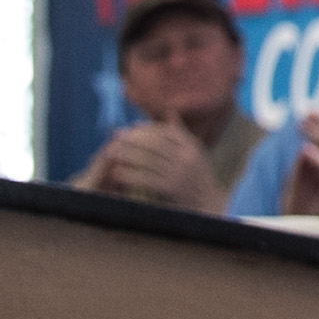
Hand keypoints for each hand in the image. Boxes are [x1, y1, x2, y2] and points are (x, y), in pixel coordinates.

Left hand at [81, 121, 224, 213]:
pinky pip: (145, 178)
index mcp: (192, 146)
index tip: (131, 127)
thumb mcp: (195, 154)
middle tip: (115, 137)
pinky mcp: (170, 188)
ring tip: (111, 153)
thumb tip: (170, 111)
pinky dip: (129, 175)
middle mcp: (186, 157)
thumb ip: (181, 134)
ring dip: (127, 155)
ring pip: (147, 159)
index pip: (166, 131)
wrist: (207, 207)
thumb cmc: (199, 179)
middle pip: (154, 143)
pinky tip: (117, 174)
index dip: (147, 128)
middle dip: (132, 139)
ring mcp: (178, 173)